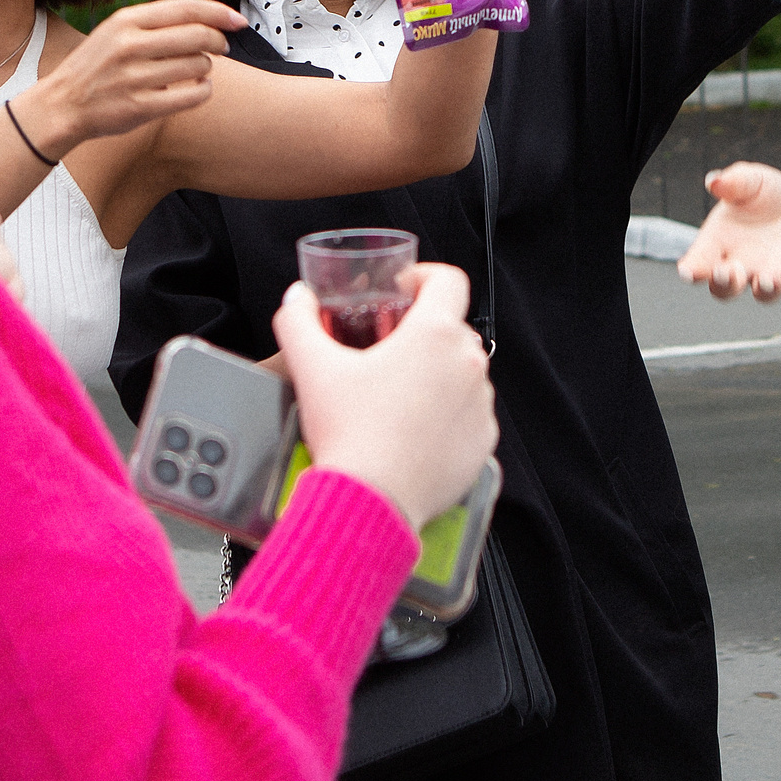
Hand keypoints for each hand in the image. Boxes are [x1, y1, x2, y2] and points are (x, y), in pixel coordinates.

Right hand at [20, 0, 244, 152]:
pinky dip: (204, 90)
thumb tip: (209, 19)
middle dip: (218, 41)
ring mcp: (134, 77)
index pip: (185, 8)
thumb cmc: (97, 66)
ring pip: (198, 65)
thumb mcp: (116, 32)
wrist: (61, 105)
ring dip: (206, 68)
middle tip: (222, 47)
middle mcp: (129, 45)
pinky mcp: (140, 107)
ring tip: (196, 70)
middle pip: (198, 35)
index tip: (237, 20)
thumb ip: (156, 23)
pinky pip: (193, 95)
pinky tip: (199, 88)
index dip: (218, 12)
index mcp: (125, 21)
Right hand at [275, 265, 495, 528]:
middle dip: (421, 333)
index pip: (448, 280)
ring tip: (395, 397)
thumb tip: (296, 299)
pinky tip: (411, 430)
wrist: (369, 503)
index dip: (424, 277)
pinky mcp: (483, 441)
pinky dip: (446, 415)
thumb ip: (298, 321)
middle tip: (386, 350)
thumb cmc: (349, 436)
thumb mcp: (312, 368)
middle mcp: (467, 364)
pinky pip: (469, 414)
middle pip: (451, 329)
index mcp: (434, 335)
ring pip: (461, 373)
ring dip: (435, 375)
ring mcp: (480, 404)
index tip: (403, 291)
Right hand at [677, 161, 780, 299]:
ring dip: (764, 289)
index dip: (691, 270)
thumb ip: (733, 182)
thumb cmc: (765, 196)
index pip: (698, 262)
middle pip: (724, 288)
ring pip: (763, 293)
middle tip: (726, 273)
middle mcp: (741, 266)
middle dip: (723, 284)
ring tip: (766, 280)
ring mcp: (770, 274)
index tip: (688, 272)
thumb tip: (714, 181)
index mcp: (719, 244)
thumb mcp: (751, 182)